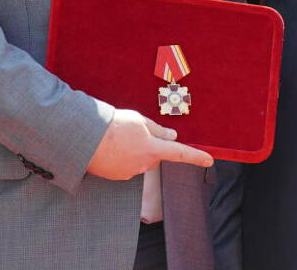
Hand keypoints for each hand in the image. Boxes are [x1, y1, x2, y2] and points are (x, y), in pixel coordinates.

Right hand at [86, 108, 212, 180]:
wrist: (86, 138)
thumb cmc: (114, 125)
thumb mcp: (140, 120)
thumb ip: (158, 130)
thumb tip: (172, 135)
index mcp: (153, 149)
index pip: (180, 153)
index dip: (196, 156)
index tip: (210, 161)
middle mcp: (144, 164)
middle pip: (155, 155)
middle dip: (149, 145)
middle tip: (132, 131)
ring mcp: (131, 172)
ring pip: (140, 160)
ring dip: (134, 150)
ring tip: (117, 138)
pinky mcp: (118, 177)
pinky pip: (127, 166)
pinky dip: (123, 158)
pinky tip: (111, 148)